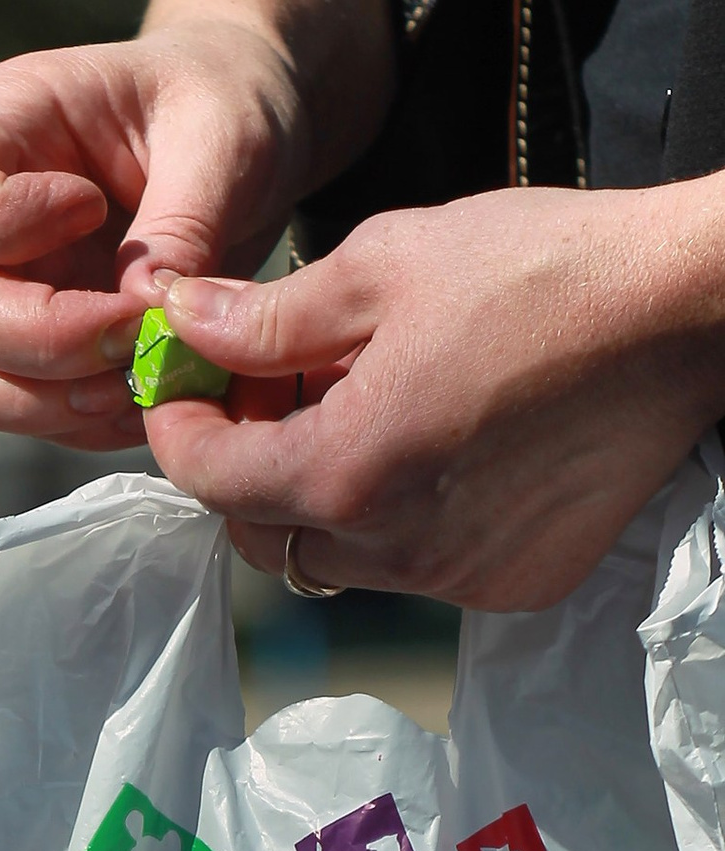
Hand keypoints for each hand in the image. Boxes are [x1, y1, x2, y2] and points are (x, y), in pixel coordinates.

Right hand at [0, 19, 315, 450]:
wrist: (248, 145)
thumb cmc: (223, 106)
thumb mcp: (223, 136)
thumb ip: (182, 222)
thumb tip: (143, 313)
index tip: (90, 209)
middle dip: (40, 337)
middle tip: (137, 328)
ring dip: (41, 398)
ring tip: (137, 377)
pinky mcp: (19, 353)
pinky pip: (10, 412)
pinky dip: (75, 421)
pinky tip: (145, 394)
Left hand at [138, 181, 724, 608]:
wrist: (688, 310)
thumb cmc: (541, 269)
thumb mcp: (385, 265)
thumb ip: (268, 317)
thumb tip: (179, 322)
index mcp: (345, 471)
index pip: (207, 479)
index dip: (177, 427)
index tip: (180, 382)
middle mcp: (392, 549)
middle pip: (262, 535)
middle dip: (242, 469)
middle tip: (267, 390)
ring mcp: (456, 579)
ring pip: (336, 558)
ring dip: (318, 497)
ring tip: (355, 407)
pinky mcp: (511, 585)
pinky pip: (415, 569)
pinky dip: (396, 519)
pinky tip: (433, 445)